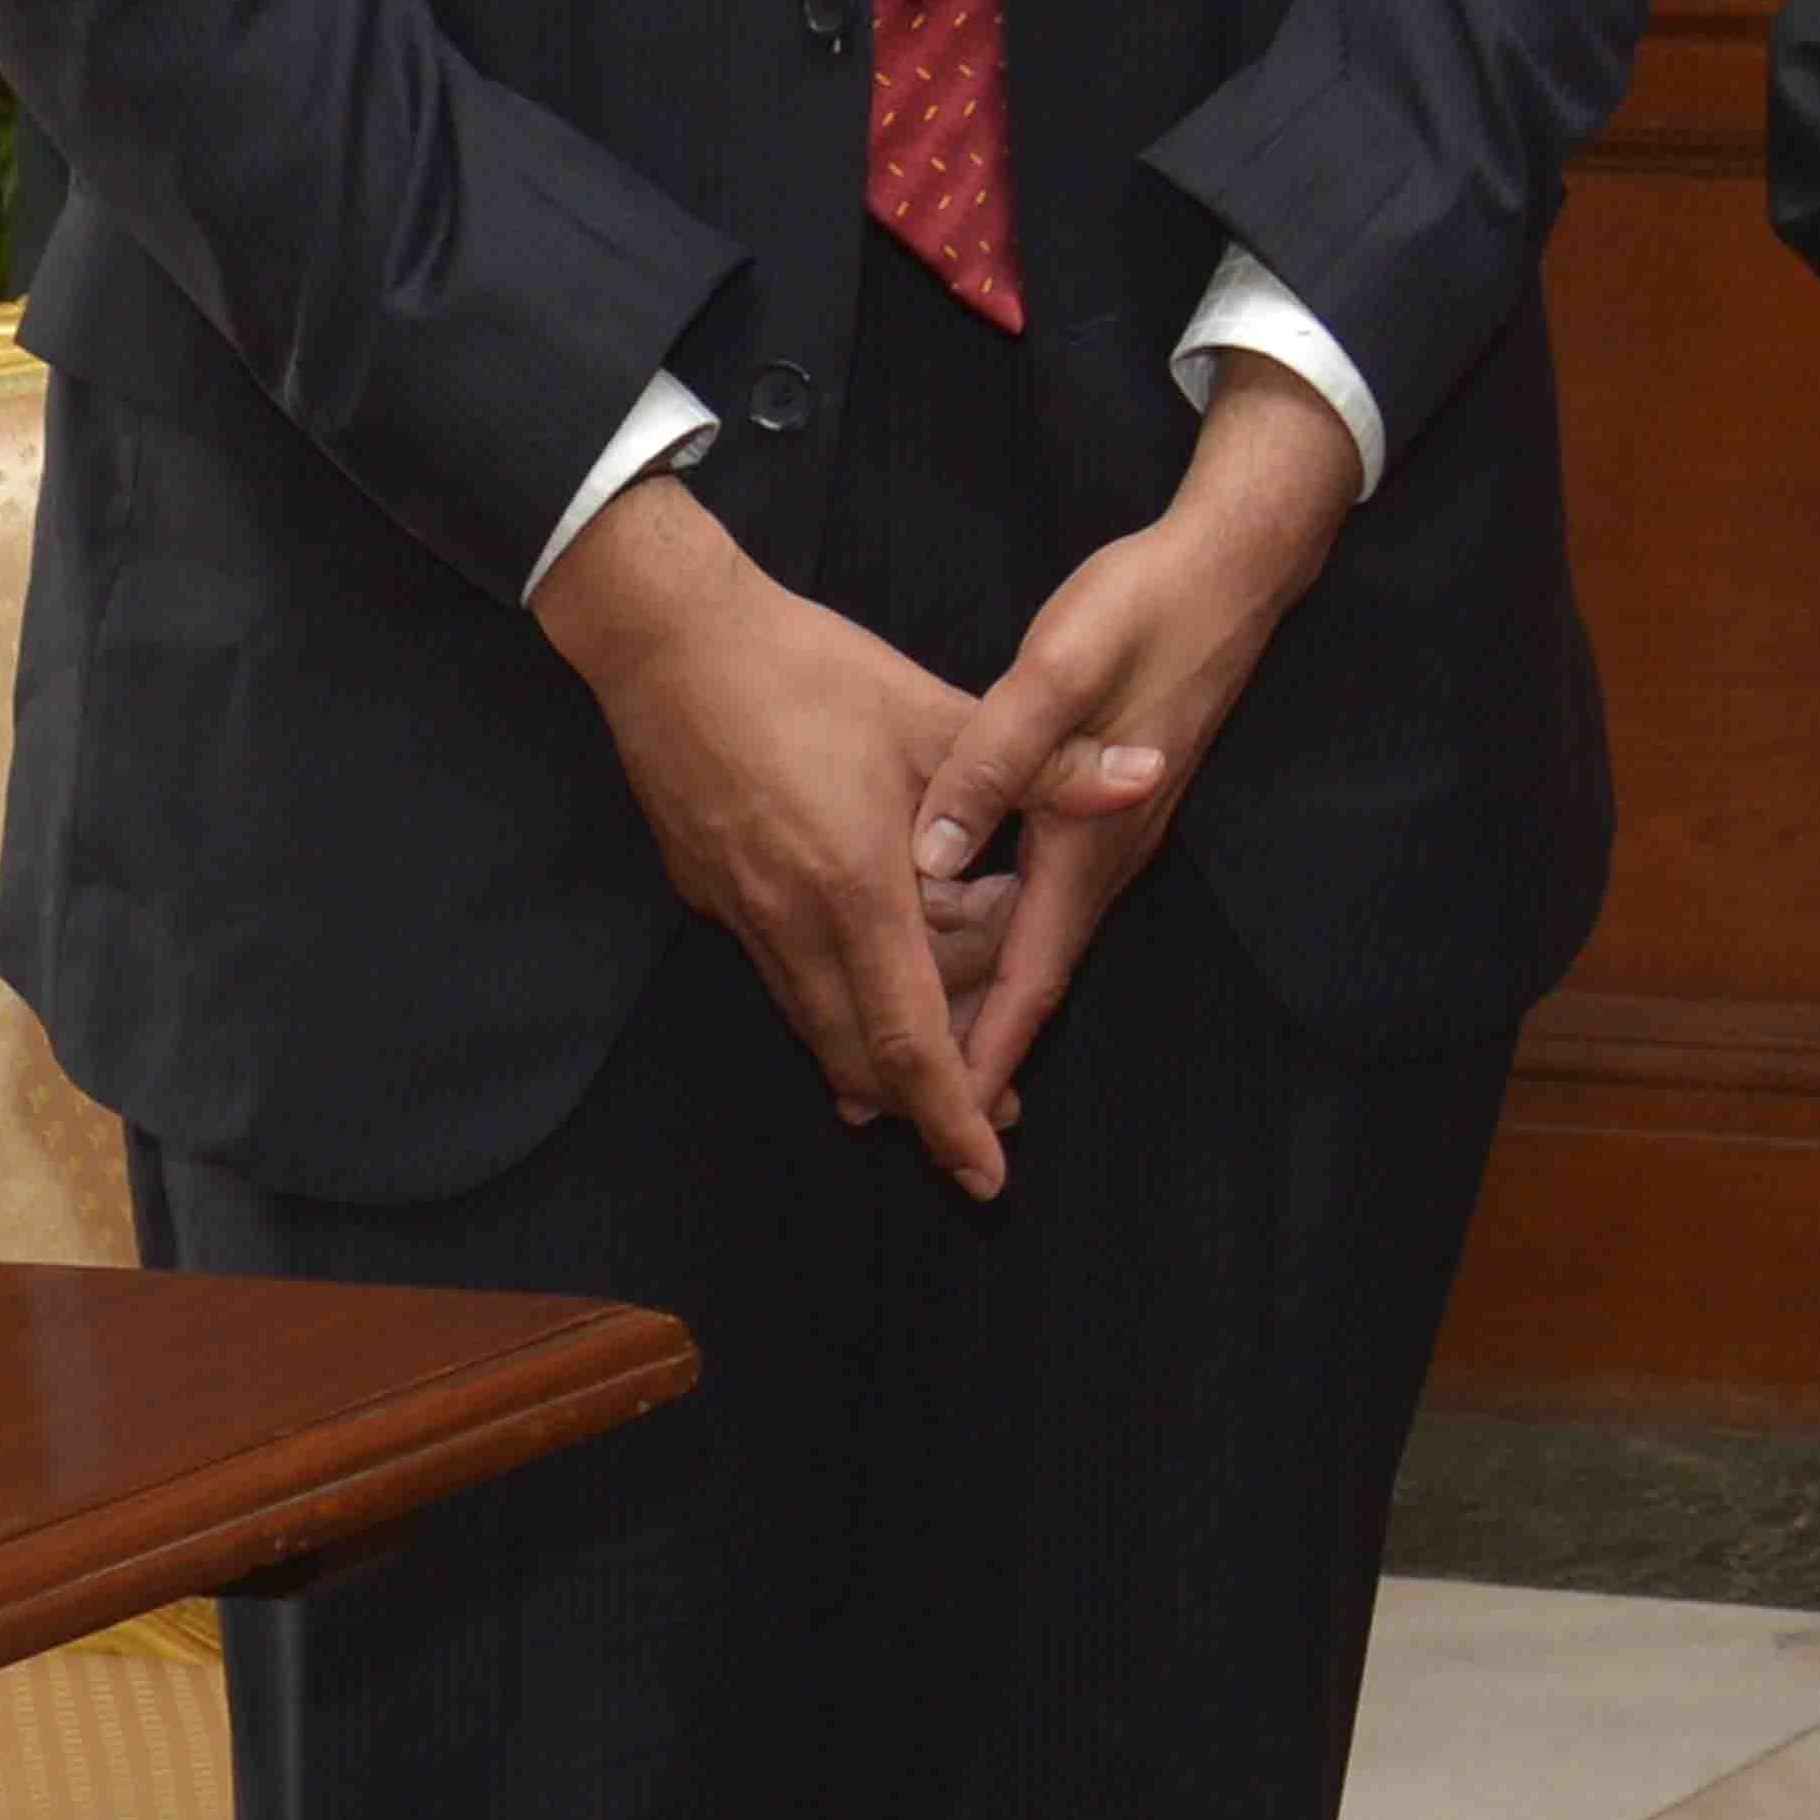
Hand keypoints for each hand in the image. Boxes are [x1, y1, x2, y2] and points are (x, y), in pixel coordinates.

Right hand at [539, 472, 1010, 1197]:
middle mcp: (790, 922)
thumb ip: (1050, 766)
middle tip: (994, 1119)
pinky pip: (786, 979)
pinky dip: (838, 1000)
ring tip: (949, 1062)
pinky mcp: (712, 897)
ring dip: (881, 1050)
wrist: (670, 644)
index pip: (909, 1035)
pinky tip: (874, 984)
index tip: (986, 1174)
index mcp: (854, 888)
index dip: (952, 1112)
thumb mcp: (943, 713)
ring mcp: (741, 915)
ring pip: (817, 1022)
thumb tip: (1149, 776)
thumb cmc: (812, 672)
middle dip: (927, 1100)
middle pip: (860, 1053)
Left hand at [909, 359, 1359, 1110]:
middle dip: (974, 1047)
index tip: (948, 1127)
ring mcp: (1110, 830)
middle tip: (904, 1111)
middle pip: (1030, 976)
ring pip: (1034, 940)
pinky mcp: (1104, 801)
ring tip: (913, 1046)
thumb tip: (937, 854)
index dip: (985, 1053)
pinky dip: (994, 939)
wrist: (1234, 565)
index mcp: (1087, 839)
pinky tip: (950, 934)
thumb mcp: (1058, 673)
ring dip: (981, 996)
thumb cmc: (1145, 611)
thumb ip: (999, 762)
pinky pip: (1040, 899)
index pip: (1030, 975)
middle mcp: (1105, 853)